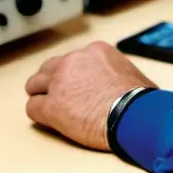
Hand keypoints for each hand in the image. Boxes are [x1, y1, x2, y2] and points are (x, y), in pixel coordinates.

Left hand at [25, 40, 156, 149]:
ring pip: (35, 84)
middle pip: (49, 68)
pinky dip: (38, 114)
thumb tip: (131, 85)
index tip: (74, 86)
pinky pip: (33, 107)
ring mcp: (60, 83)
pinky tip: (47, 121)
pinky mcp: (52, 106)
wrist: (133, 114)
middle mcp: (73, 62)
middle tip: (55, 95)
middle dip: (51, 81)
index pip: (71, 59)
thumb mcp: (133, 74)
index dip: (71, 75)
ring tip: (45, 107)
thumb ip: (121, 74)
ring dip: (40, 95)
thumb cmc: (139, 99)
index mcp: (94, 52)